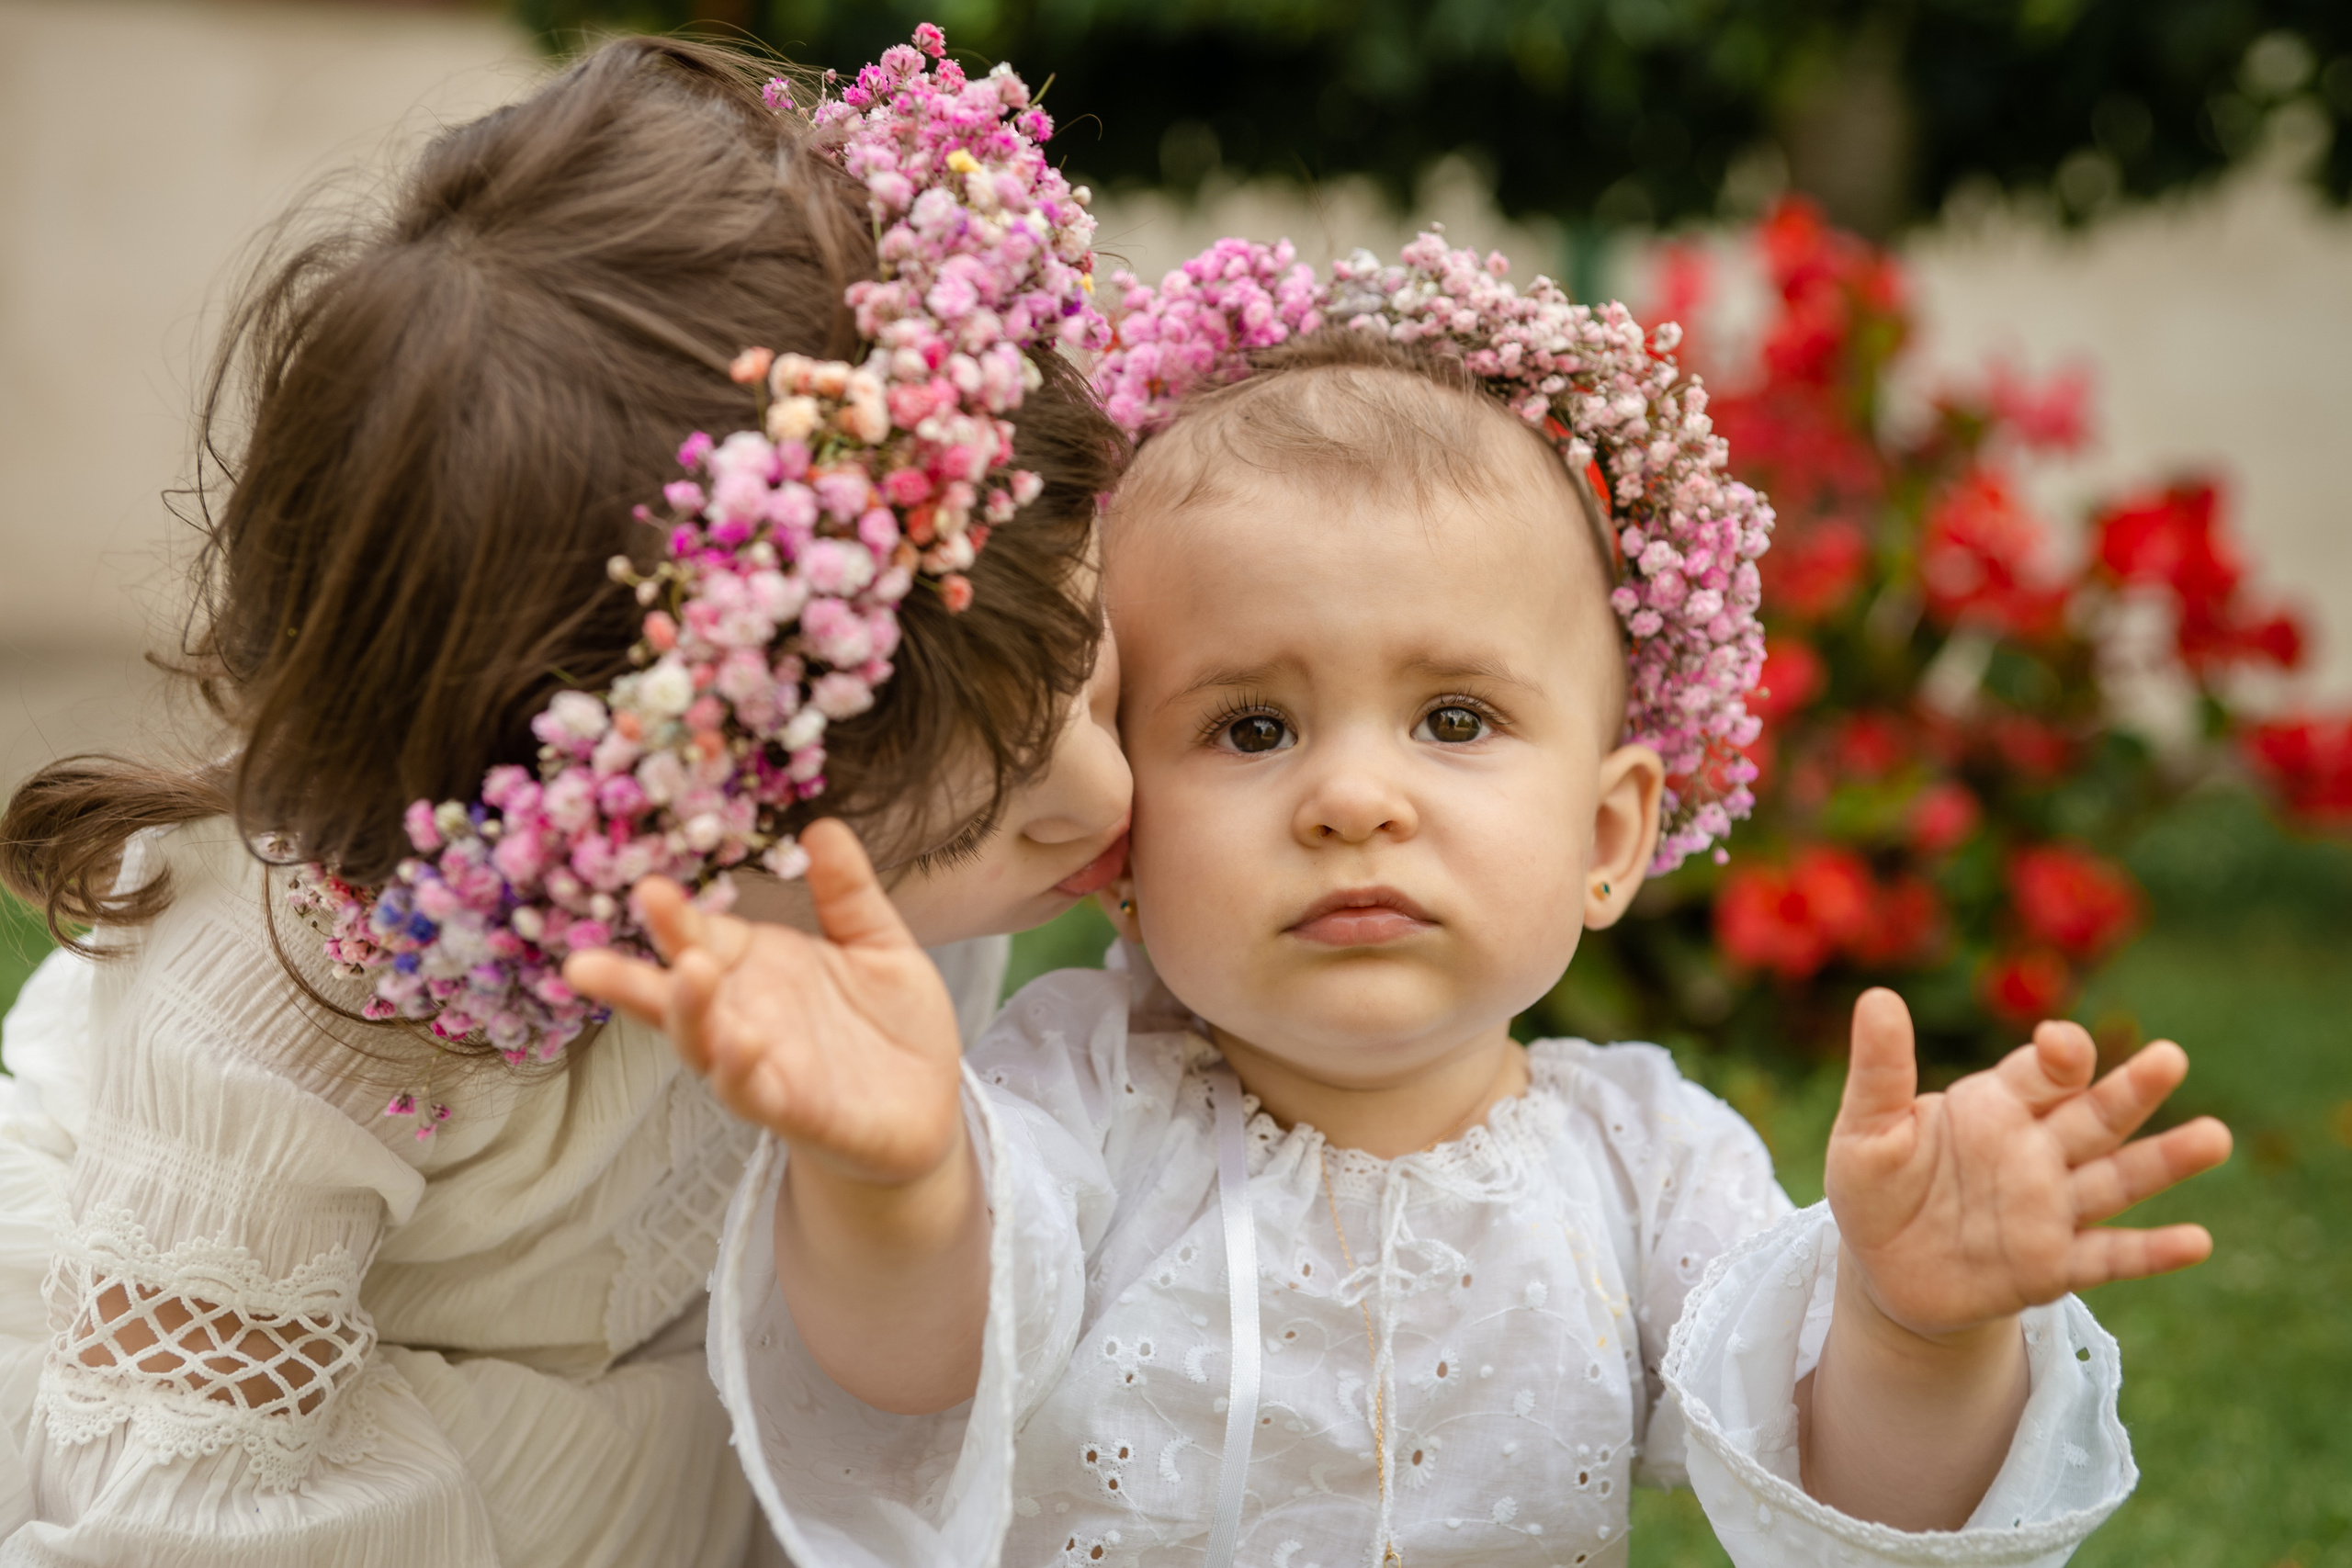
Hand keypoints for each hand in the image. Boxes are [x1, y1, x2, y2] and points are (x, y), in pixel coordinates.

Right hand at [564, 820, 965, 1187]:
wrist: (925, 1105)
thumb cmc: (887, 1024)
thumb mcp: (877, 943)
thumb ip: (848, 892)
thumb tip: (821, 828)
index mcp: (757, 966)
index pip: (701, 936)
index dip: (673, 917)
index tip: (646, 887)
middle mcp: (745, 1014)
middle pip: (676, 993)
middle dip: (635, 976)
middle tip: (593, 954)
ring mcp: (761, 1066)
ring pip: (701, 1045)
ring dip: (688, 1013)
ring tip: (687, 974)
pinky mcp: (794, 1111)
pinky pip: (754, 1091)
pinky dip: (741, 1068)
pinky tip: (745, 1040)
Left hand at [1825, 987, 2231, 1341]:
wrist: (1881, 1271)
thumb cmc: (1875, 1188)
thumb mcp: (1865, 1129)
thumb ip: (1880, 1070)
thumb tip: (1877, 995)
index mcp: (1996, 1106)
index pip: (2042, 1072)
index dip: (2057, 1055)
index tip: (2059, 1045)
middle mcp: (2036, 1151)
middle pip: (2095, 1114)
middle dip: (2131, 1088)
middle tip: (2170, 1057)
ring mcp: (2051, 1208)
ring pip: (2117, 1178)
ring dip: (2165, 1160)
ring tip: (2215, 1136)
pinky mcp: (2053, 1265)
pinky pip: (2110, 1256)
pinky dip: (2152, 1252)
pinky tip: (2199, 1241)